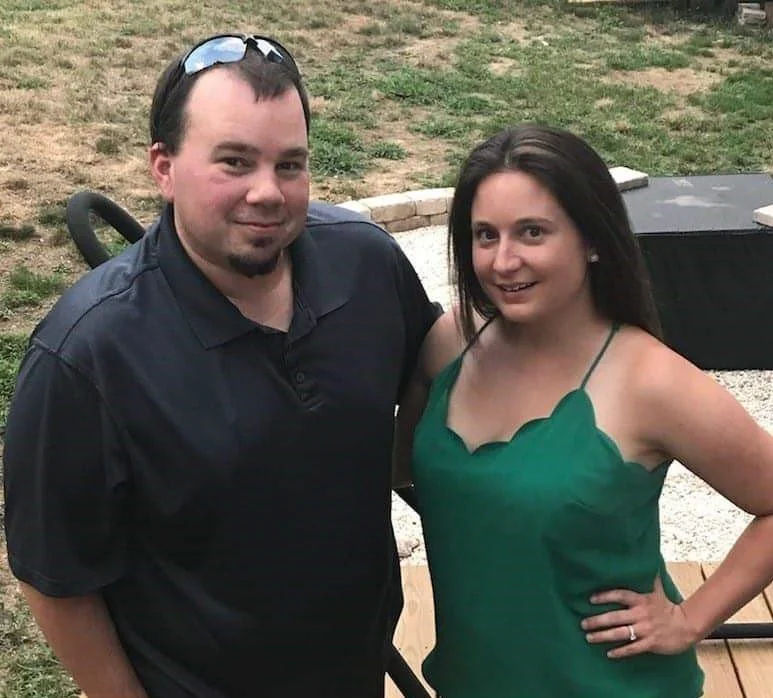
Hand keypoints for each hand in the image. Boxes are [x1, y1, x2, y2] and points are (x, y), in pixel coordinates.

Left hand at [580, 575, 697, 657]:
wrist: (686, 626)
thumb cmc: (666, 607)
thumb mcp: (657, 590)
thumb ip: (647, 577)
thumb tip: (644, 556)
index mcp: (641, 600)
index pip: (620, 595)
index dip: (605, 596)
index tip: (590, 599)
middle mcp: (641, 614)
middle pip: (616, 617)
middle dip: (598, 621)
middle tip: (583, 623)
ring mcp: (646, 630)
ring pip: (621, 633)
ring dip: (603, 636)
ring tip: (588, 637)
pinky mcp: (651, 644)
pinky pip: (633, 649)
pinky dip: (620, 651)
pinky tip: (609, 653)